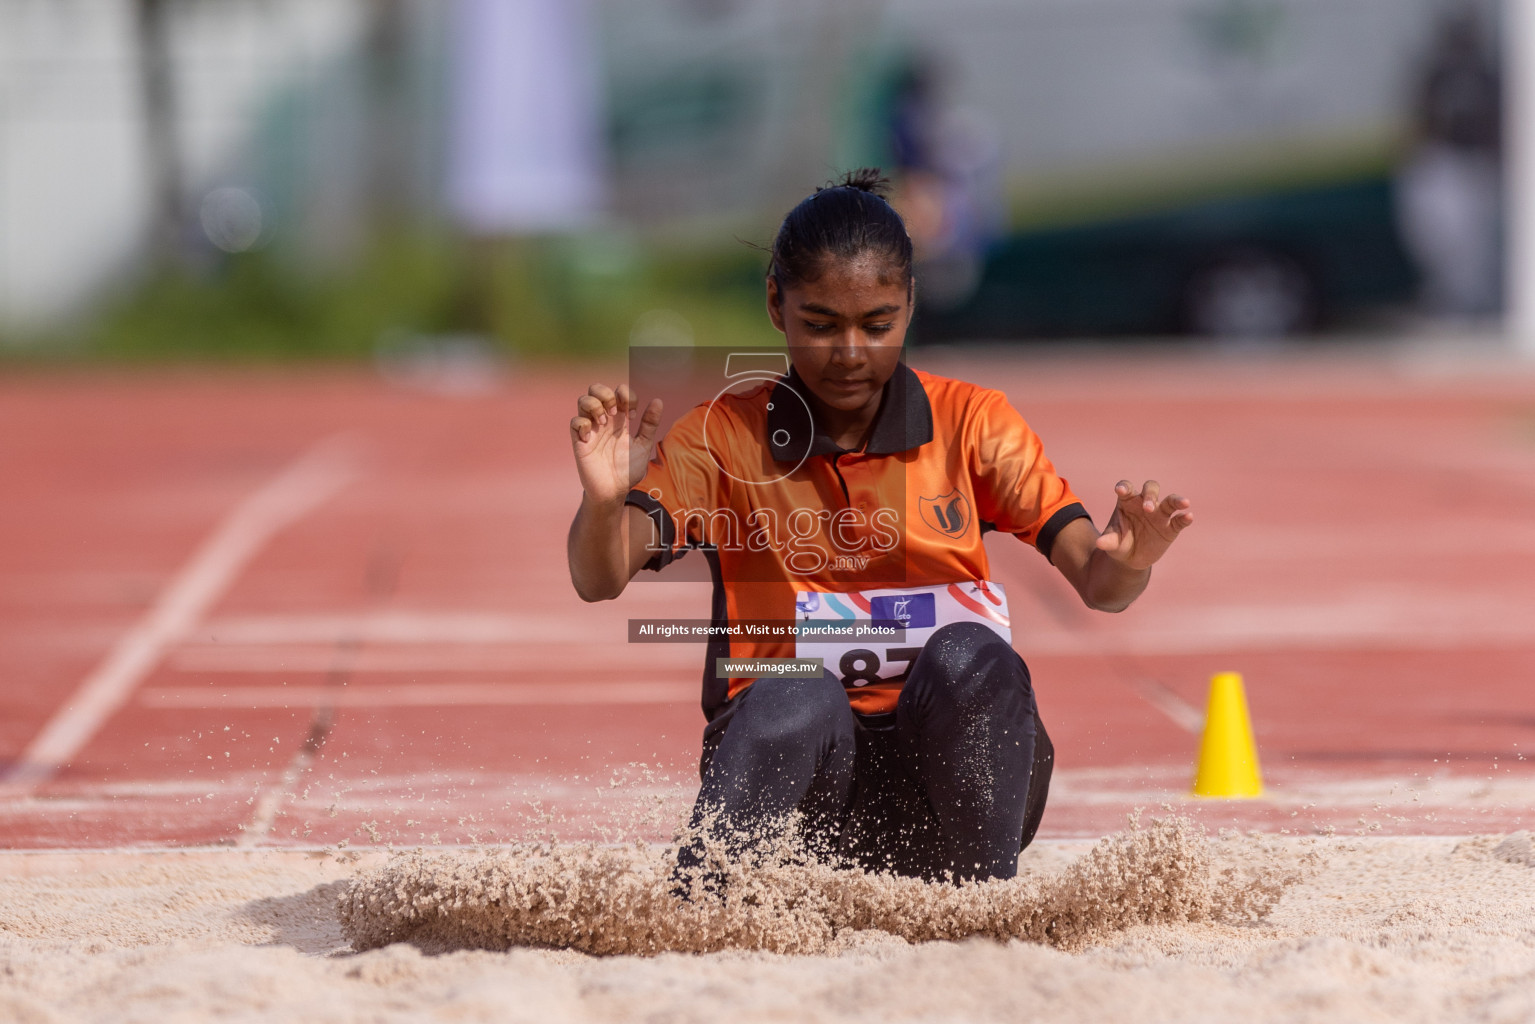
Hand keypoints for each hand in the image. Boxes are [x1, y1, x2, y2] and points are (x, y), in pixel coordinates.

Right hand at [570, 384, 662, 506]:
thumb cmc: (628, 470)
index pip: (619, 391)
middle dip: (607, 394)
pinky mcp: (580, 441)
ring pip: (583, 400)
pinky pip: (575, 422)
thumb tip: (658, 401)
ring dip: (595, 405)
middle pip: (596, 388)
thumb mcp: (644, 445)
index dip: (627, 396)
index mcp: (620, 419)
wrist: (614, 490)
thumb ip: (650, 424)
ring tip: (604, 422)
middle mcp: (604, 420)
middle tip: (616, 412)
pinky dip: (583, 424)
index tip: (633, 415)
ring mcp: (591, 429)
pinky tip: (591, 437)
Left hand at [1095, 479, 1192, 570]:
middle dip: (1150, 496)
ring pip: (1171, 501)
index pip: (1127, 488)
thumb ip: (1108, 541)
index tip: (1121, 490)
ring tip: (1184, 503)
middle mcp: (1145, 503)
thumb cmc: (1119, 544)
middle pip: (1151, 489)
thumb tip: (1099, 544)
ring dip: (1177, 501)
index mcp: (1127, 502)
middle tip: (1148, 508)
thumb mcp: (1112, 544)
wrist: (1131, 559)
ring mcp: (1160, 514)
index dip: (1125, 487)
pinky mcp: (1171, 528)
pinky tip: (1188, 516)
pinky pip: (1180, 520)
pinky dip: (1185, 518)